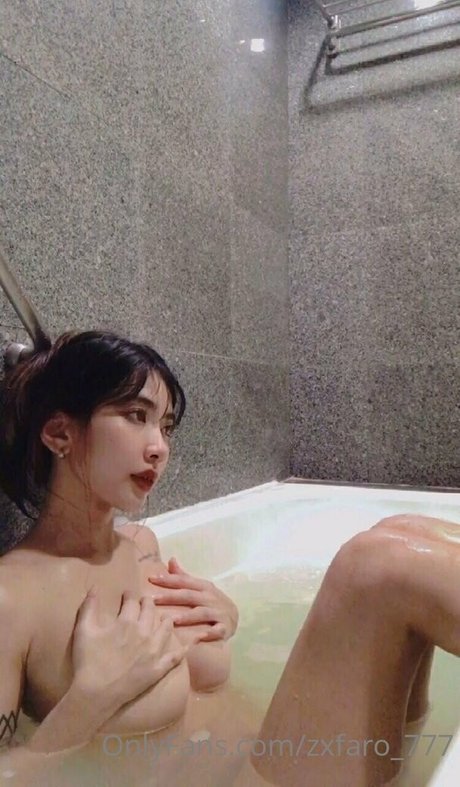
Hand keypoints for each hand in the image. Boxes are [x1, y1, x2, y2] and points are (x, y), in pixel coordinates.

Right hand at [71, 588, 196, 710]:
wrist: (96, 694)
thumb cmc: (88, 661)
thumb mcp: (83, 630)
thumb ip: (89, 606)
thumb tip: (94, 586)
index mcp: (127, 622)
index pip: (132, 601)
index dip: (130, 595)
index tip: (128, 593)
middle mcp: (144, 633)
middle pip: (151, 611)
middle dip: (148, 603)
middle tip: (146, 601)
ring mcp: (154, 651)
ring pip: (166, 628)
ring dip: (165, 619)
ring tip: (164, 616)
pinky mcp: (158, 668)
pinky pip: (175, 656)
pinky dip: (183, 648)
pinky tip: (188, 643)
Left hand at [148, 557, 238, 641]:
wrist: (235, 616)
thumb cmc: (211, 601)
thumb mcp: (199, 587)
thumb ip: (183, 576)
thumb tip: (171, 559)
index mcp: (203, 586)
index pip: (183, 581)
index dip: (168, 579)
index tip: (151, 578)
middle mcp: (210, 598)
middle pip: (189, 596)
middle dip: (171, 596)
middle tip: (153, 599)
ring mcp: (218, 612)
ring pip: (201, 613)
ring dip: (187, 616)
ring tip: (172, 620)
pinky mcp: (225, 627)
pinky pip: (217, 630)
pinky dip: (209, 633)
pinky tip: (198, 637)